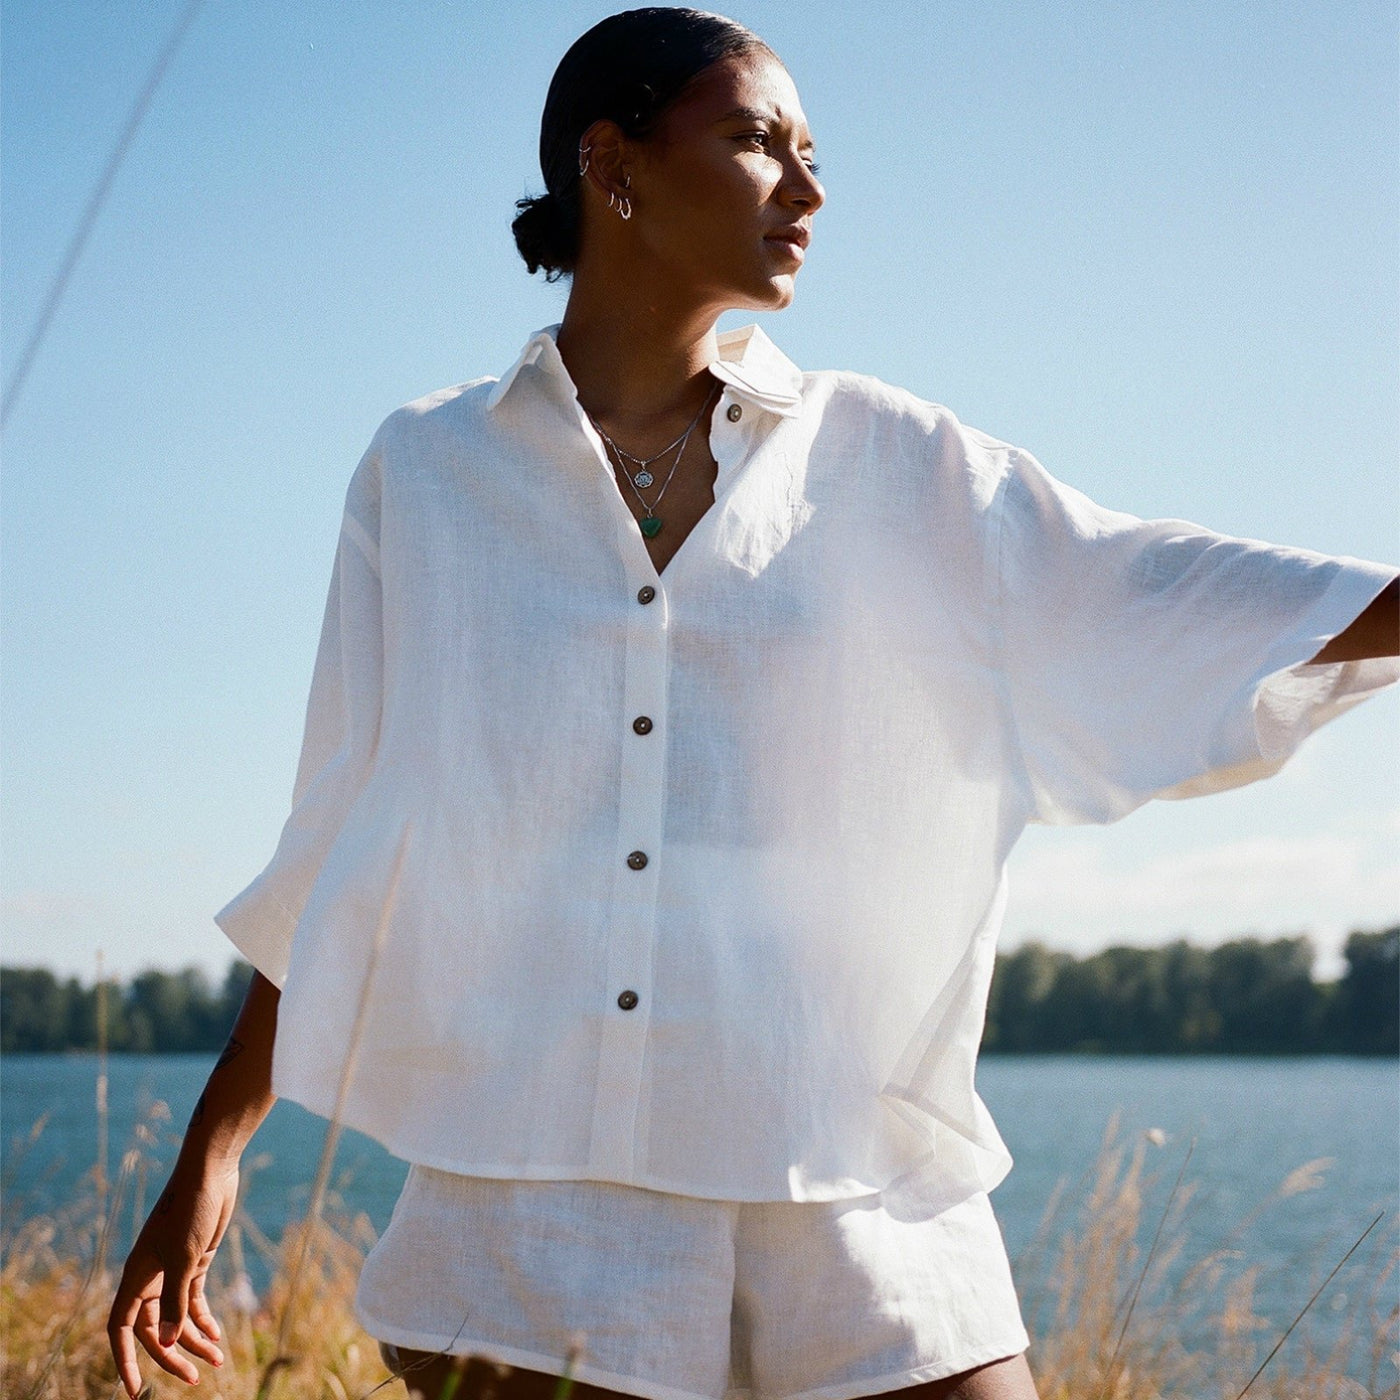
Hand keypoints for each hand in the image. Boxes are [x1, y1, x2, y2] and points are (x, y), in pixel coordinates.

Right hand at [106, 1157, 237, 1395]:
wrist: (211, 1172)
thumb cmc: (191, 1210)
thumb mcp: (185, 1258)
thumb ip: (175, 1301)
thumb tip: (167, 1341)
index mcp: (136, 1277)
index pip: (121, 1329)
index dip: (125, 1360)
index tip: (135, 1391)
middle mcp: (149, 1277)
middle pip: (153, 1330)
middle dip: (172, 1356)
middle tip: (195, 1378)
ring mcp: (172, 1270)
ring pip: (176, 1317)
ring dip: (194, 1340)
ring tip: (218, 1360)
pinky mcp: (194, 1261)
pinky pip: (193, 1300)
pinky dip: (203, 1318)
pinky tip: (216, 1335)